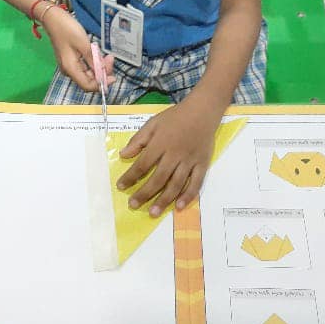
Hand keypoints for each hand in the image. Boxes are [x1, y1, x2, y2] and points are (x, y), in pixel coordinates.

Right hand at [43, 9, 113, 91]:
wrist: (52, 18)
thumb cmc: (66, 29)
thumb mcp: (83, 44)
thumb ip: (94, 60)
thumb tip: (103, 72)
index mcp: (70, 68)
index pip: (87, 86)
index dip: (101, 84)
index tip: (113, 77)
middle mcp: (69, 70)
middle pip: (89, 80)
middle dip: (102, 72)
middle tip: (110, 59)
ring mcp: (70, 65)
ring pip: (88, 73)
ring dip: (99, 66)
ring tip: (107, 56)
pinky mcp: (71, 59)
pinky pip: (85, 66)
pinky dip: (93, 62)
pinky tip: (98, 54)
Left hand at [116, 100, 221, 215]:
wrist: (202, 111)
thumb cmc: (175, 117)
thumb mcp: (153, 123)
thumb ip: (138, 140)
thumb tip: (123, 155)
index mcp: (160, 144)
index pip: (142, 164)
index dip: (130, 177)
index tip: (121, 187)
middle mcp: (174, 155)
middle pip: (158, 178)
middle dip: (144, 193)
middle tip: (133, 205)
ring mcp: (190, 161)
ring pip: (176, 184)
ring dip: (164, 200)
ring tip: (153, 212)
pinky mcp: (202, 164)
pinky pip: (196, 183)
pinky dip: (188, 196)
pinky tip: (178, 206)